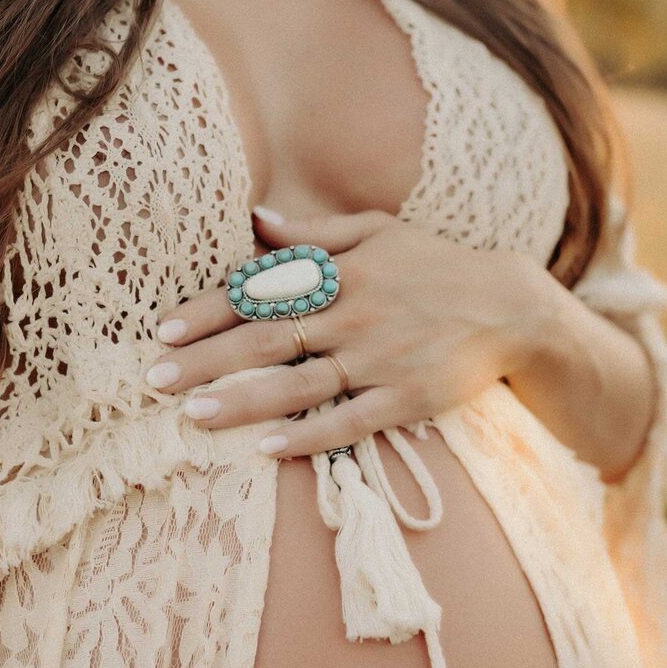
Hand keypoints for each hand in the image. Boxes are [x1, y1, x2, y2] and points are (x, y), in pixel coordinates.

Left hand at [144, 204, 552, 458]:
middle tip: (154, 380)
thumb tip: (257, 219)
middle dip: (206, 361)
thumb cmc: (436, 267)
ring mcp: (380, 359)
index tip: (164, 331)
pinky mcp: (406, 398)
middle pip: (267, 340)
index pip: (261, 293)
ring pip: (299, 383)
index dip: (210, 312)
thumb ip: (317, 230)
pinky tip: (268, 448)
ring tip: (194, 416)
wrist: (511, 307)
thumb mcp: (379, 231)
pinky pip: (349, 420)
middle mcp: (354, 315)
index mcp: (341, 272)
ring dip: (243, 401)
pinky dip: (309, 434)